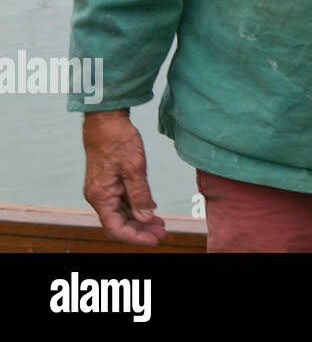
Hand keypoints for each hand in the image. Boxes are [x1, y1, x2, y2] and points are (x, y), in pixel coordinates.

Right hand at [82, 110, 166, 245]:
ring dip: (140, 220)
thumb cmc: (118, 140)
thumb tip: (146, 217)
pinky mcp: (108, 182)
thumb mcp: (134, 167)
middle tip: (163, 233)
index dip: (136, 237)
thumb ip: (140, 194)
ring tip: (161, 224)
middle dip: (141, 231)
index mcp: (101, 196)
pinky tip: (152, 207)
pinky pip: (121, 201)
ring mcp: (102, 189)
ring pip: (121, 213)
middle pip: (119, 223)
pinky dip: (136, 206)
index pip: (116, 228)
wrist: (106, 121)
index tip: (155, 240)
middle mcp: (99, 197)